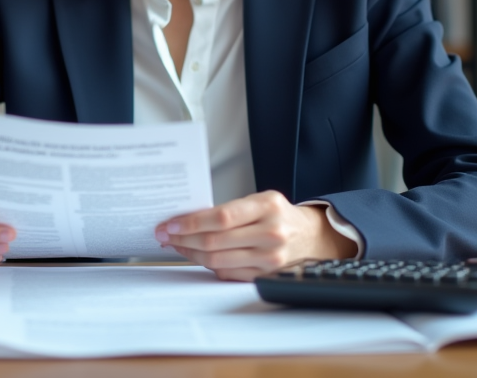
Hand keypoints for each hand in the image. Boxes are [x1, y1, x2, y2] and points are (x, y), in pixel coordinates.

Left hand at [155, 190, 355, 281]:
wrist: (311, 237)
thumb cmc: (279, 216)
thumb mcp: (260, 201)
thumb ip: (230, 209)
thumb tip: (188, 219)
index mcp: (267, 207)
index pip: (222, 217)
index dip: (192, 222)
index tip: (171, 224)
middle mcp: (271, 234)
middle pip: (216, 241)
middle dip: (183, 239)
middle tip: (165, 235)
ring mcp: (269, 258)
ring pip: (218, 260)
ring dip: (191, 253)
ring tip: (176, 245)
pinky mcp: (265, 275)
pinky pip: (227, 272)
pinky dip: (207, 264)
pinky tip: (196, 255)